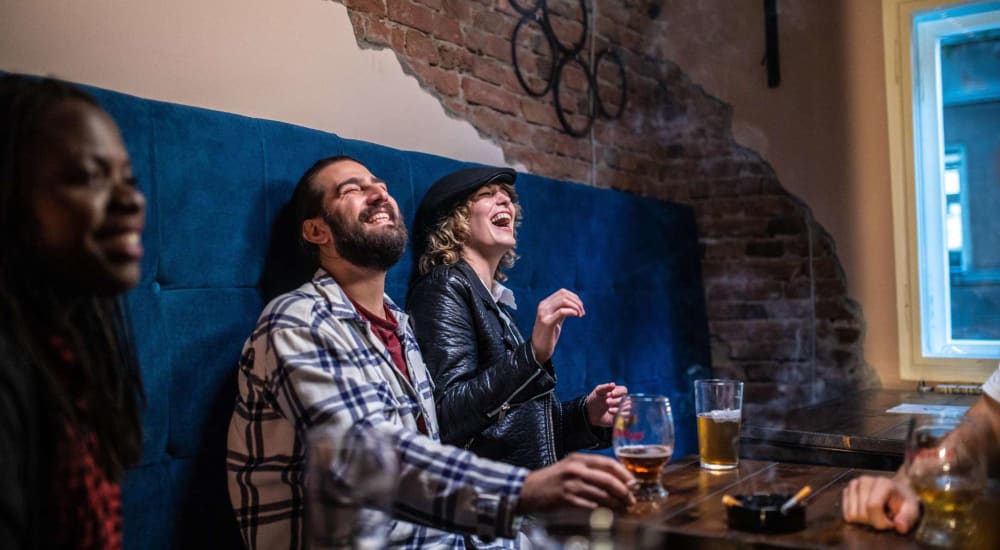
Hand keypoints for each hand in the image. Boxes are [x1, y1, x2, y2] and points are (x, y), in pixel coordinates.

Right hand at [518, 453, 634, 512]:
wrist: (527, 489)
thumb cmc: (552, 479)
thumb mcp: (570, 466)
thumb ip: (590, 469)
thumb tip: (617, 479)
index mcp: (579, 459)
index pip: (608, 463)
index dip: (624, 474)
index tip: (633, 483)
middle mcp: (576, 469)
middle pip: (608, 480)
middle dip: (624, 492)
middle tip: (631, 500)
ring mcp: (571, 485)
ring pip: (602, 495)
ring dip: (616, 504)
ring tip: (623, 509)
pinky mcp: (567, 500)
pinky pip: (590, 506)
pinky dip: (602, 512)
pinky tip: (608, 515)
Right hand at [530, 289, 584, 363]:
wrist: (538, 349)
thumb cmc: (548, 335)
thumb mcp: (555, 319)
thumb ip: (562, 310)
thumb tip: (574, 304)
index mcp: (545, 304)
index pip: (562, 292)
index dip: (574, 297)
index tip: (580, 307)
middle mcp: (543, 306)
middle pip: (564, 295)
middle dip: (577, 302)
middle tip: (582, 312)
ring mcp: (544, 314)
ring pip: (563, 301)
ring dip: (576, 306)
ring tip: (580, 315)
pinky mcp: (547, 323)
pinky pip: (561, 312)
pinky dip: (571, 311)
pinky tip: (576, 315)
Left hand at [585, 383, 627, 426]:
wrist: (591, 413)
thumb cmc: (595, 400)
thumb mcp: (598, 392)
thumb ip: (605, 387)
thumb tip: (613, 384)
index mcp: (617, 392)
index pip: (624, 390)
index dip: (619, 392)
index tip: (612, 394)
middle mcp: (622, 400)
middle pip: (626, 399)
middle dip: (616, 401)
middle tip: (607, 402)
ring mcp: (623, 409)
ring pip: (627, 408)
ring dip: (618, 408)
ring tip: (609, 410)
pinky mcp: (622, 418)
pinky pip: (628, 417)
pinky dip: (621, 415)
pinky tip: (612, 414)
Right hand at [841, 474, 920, 533]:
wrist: (896, 490)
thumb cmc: (903, 501)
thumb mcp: (912, 510)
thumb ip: (907, 518)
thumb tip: (900, 527)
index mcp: (882, 483)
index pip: (872, 507)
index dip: (881, 521)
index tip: (891, 523)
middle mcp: (864, 480)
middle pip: (861, 513)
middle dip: (873, 521)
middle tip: (884, 517)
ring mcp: (854, 484)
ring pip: (852, 514)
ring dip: (865, 520)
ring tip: (876, 513)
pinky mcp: (847, 490)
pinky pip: (846, 513)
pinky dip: (856, 517)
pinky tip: (867, 511)